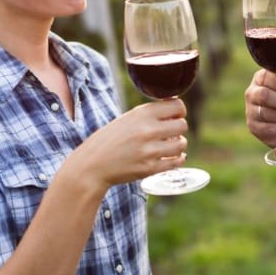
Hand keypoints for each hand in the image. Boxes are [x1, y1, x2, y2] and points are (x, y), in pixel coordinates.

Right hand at [67, 98, 188, 192]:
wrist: (92, 165)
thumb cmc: (110, 140)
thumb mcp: (128, 119)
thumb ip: (150, 114)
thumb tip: (177, 112)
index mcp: (142, 114)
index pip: (178, 106)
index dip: (179, 111)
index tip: (175, 116)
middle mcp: (148, 130)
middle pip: (182, 125)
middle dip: (179, 128)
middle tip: (171, 133)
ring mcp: (150, 150)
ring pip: (182, 144)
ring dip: (178, 144)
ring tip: (169, 146)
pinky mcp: (150, 168)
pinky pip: (177, 162)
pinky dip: (177, 159)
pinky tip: (171, 157)